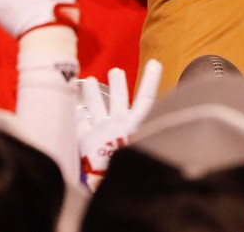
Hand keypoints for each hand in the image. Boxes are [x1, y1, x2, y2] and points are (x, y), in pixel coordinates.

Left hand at [78, 59, 161, 189]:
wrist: (108, 181)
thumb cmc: (134, 170)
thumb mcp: (147, 148)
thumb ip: (149, 134)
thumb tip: (171, 133)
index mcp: (137, 124)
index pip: (147, 97)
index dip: (151, 80)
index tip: (154, 63)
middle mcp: (119, 123)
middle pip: (119, 98)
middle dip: (118, 83)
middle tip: (115, 71)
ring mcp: (101, 130)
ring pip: (96, 107)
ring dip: (92, 93)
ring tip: (87, 80)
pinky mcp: (86, 139)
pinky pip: (80, 123)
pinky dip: (76, 116)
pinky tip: (72, 109)